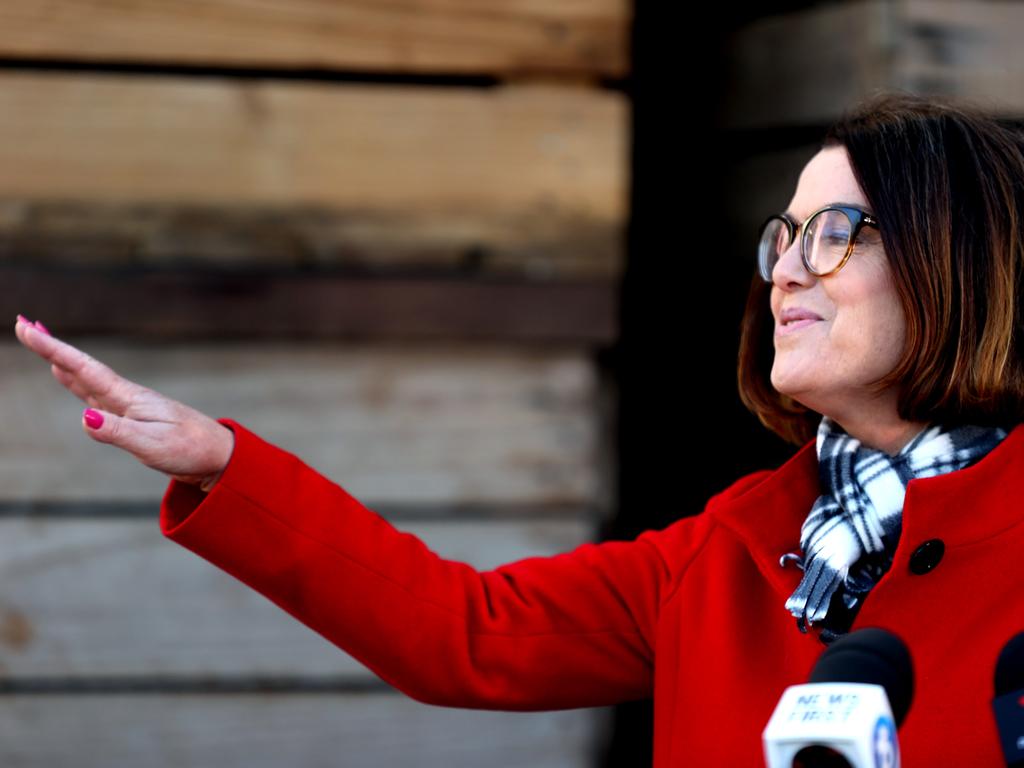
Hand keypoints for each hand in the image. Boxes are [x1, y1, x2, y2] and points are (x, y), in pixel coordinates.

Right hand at [13, 316, 234, 489]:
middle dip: (52, 348)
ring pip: (88, 379)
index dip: (54, 349)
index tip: (27, 327)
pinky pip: (97, 396)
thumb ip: (118, 432)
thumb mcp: (152, 445)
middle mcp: (127, 397)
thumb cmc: (190, 451)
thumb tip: (85, 418)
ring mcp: (130, 407)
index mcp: (129, 399)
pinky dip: (79, 382)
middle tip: (24, 324)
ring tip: (42, 343)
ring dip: (62, 362)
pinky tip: (73, 379)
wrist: (219, 457)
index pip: (85, 369)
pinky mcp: (133, 419)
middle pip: (82, 368)